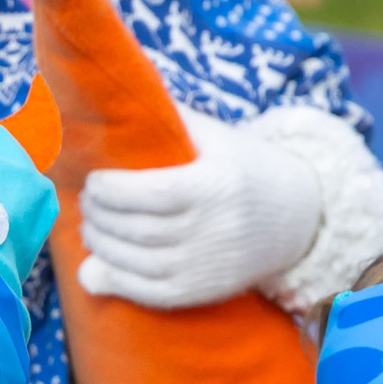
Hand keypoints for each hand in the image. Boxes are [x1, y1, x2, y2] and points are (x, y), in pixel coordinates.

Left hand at [78, 108, 323, 309]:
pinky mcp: (200, 292)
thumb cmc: (244, 167)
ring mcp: (205, 265)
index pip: (151, 193)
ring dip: (100, 245)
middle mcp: (211, 229)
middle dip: (99, 216)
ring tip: (90, 227)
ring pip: (136, 262)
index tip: (93, 181)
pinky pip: (148, 293)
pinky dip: (115, 281)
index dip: (112, 191)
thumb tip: (115, 90)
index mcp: (215, 185)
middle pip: (137, 229)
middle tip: (86, 202)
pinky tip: (97, 265)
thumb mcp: (217, 136)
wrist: (296, 217)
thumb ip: (170, 117)